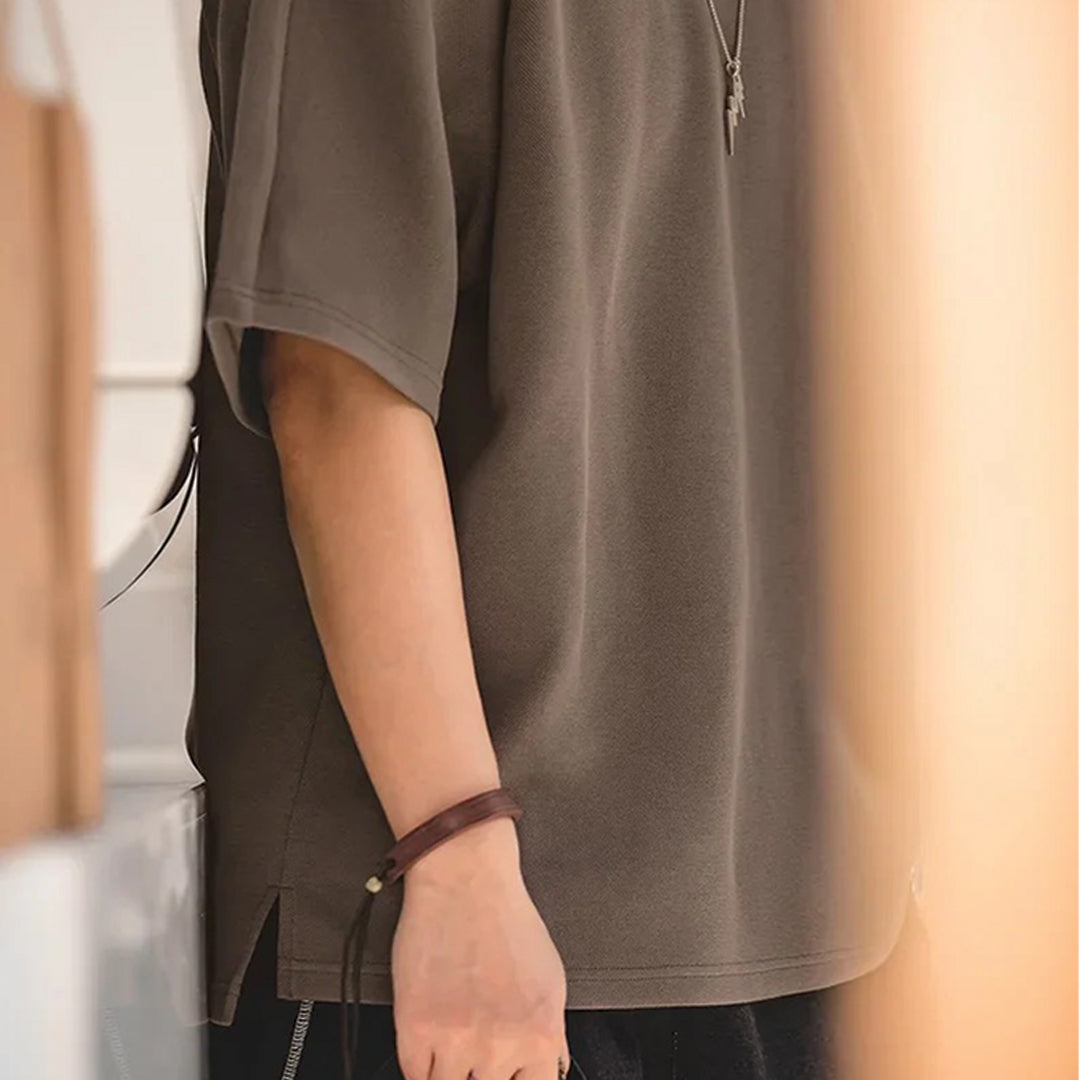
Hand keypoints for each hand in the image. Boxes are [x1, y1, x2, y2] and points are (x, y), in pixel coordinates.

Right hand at [390, 817, 569, 1079]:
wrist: (465, 880)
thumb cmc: (507, 921)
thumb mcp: (550, 983)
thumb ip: (548, 1038)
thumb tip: (545, 1072)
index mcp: (541, 1036)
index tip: (504, 1076)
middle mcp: (500, 1046)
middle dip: (481, 1078)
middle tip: (475, 1056)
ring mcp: (455, 1041)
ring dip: (450, 1074)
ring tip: (453, 1046)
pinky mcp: (414, 1028)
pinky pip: (415, 1076)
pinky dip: (422, 1066)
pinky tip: (431, 1042)